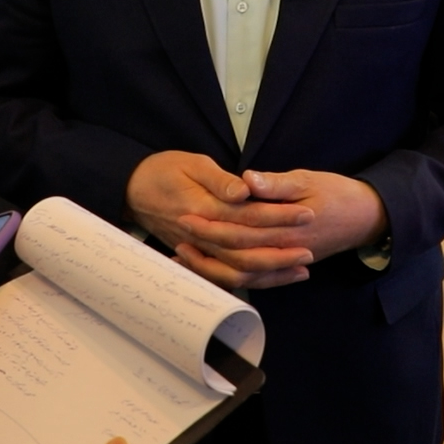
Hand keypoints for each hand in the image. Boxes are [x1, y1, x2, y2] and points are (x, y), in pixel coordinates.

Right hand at [126, 150, 313, 289]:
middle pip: (246, 251)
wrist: (133, 190)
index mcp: (204, 208)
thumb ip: (219, 180)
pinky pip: (225, 277)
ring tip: (300, 269)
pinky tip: (273, 276)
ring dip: (271, 272)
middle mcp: (201, 234)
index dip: (279, 216)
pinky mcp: (197, 256)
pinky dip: (251, 280)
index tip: (306, 213)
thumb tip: (244, 190)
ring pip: (237, 271)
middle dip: (281, 251)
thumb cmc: (164, 171)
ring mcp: (198, 249)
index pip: (248, 216)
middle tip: (311, 249)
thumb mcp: (192, 163)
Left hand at [177, 169, 387, 287]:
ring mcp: (286, 261)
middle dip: (204, 246)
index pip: (241, 230)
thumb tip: (248, 180)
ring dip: (213, 267)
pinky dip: (231, 277)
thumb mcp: (309, 179)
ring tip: (186, 256)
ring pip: (243, 274)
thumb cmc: (337, 193)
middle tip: (178, 235)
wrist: (365, 217)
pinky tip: (210, 269)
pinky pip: (255, 278)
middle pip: (236, 255)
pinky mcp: (286, 264)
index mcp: (287, 227)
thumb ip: (277, 183)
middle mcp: (284, 250)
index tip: (186, 215)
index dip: (211, 225)